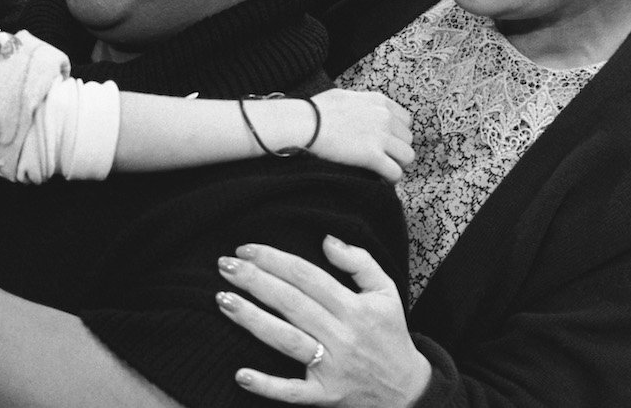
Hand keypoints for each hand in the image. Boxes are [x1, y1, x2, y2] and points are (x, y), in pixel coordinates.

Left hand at [215, 237, 430, 406]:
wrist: (408, 392)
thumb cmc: (390, 335)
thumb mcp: (386, 291)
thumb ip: (359, 261)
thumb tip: (326, 239)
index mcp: (355, 308)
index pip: (307, 276)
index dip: (274, 259)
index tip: (246, 249)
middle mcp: (342, 336)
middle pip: (291, 303)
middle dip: (254, 281)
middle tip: (224, 265)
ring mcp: (333, 368)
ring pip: (287, 340)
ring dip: (252, 320)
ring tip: (222, 300)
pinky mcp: (325, 396)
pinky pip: (293, 392)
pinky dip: (266, 385)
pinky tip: (240, 374)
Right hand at [308, 90, 412, 181]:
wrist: (304, 123)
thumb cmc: (315, 111)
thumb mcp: (343, 96)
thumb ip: (359, 103)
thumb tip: (359, 110)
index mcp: (378, 101)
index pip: (405, 119)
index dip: (397, 133)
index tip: (388, 141)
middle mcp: (384, 117)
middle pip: (408, 139)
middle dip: (397, 149)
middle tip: (384, 157)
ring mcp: (380, 136)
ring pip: (407, 156)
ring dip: (397, 164)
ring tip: (384, 169)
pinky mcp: (372, 155)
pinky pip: (395, 172)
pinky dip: (391, 179)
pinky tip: (382, 180)